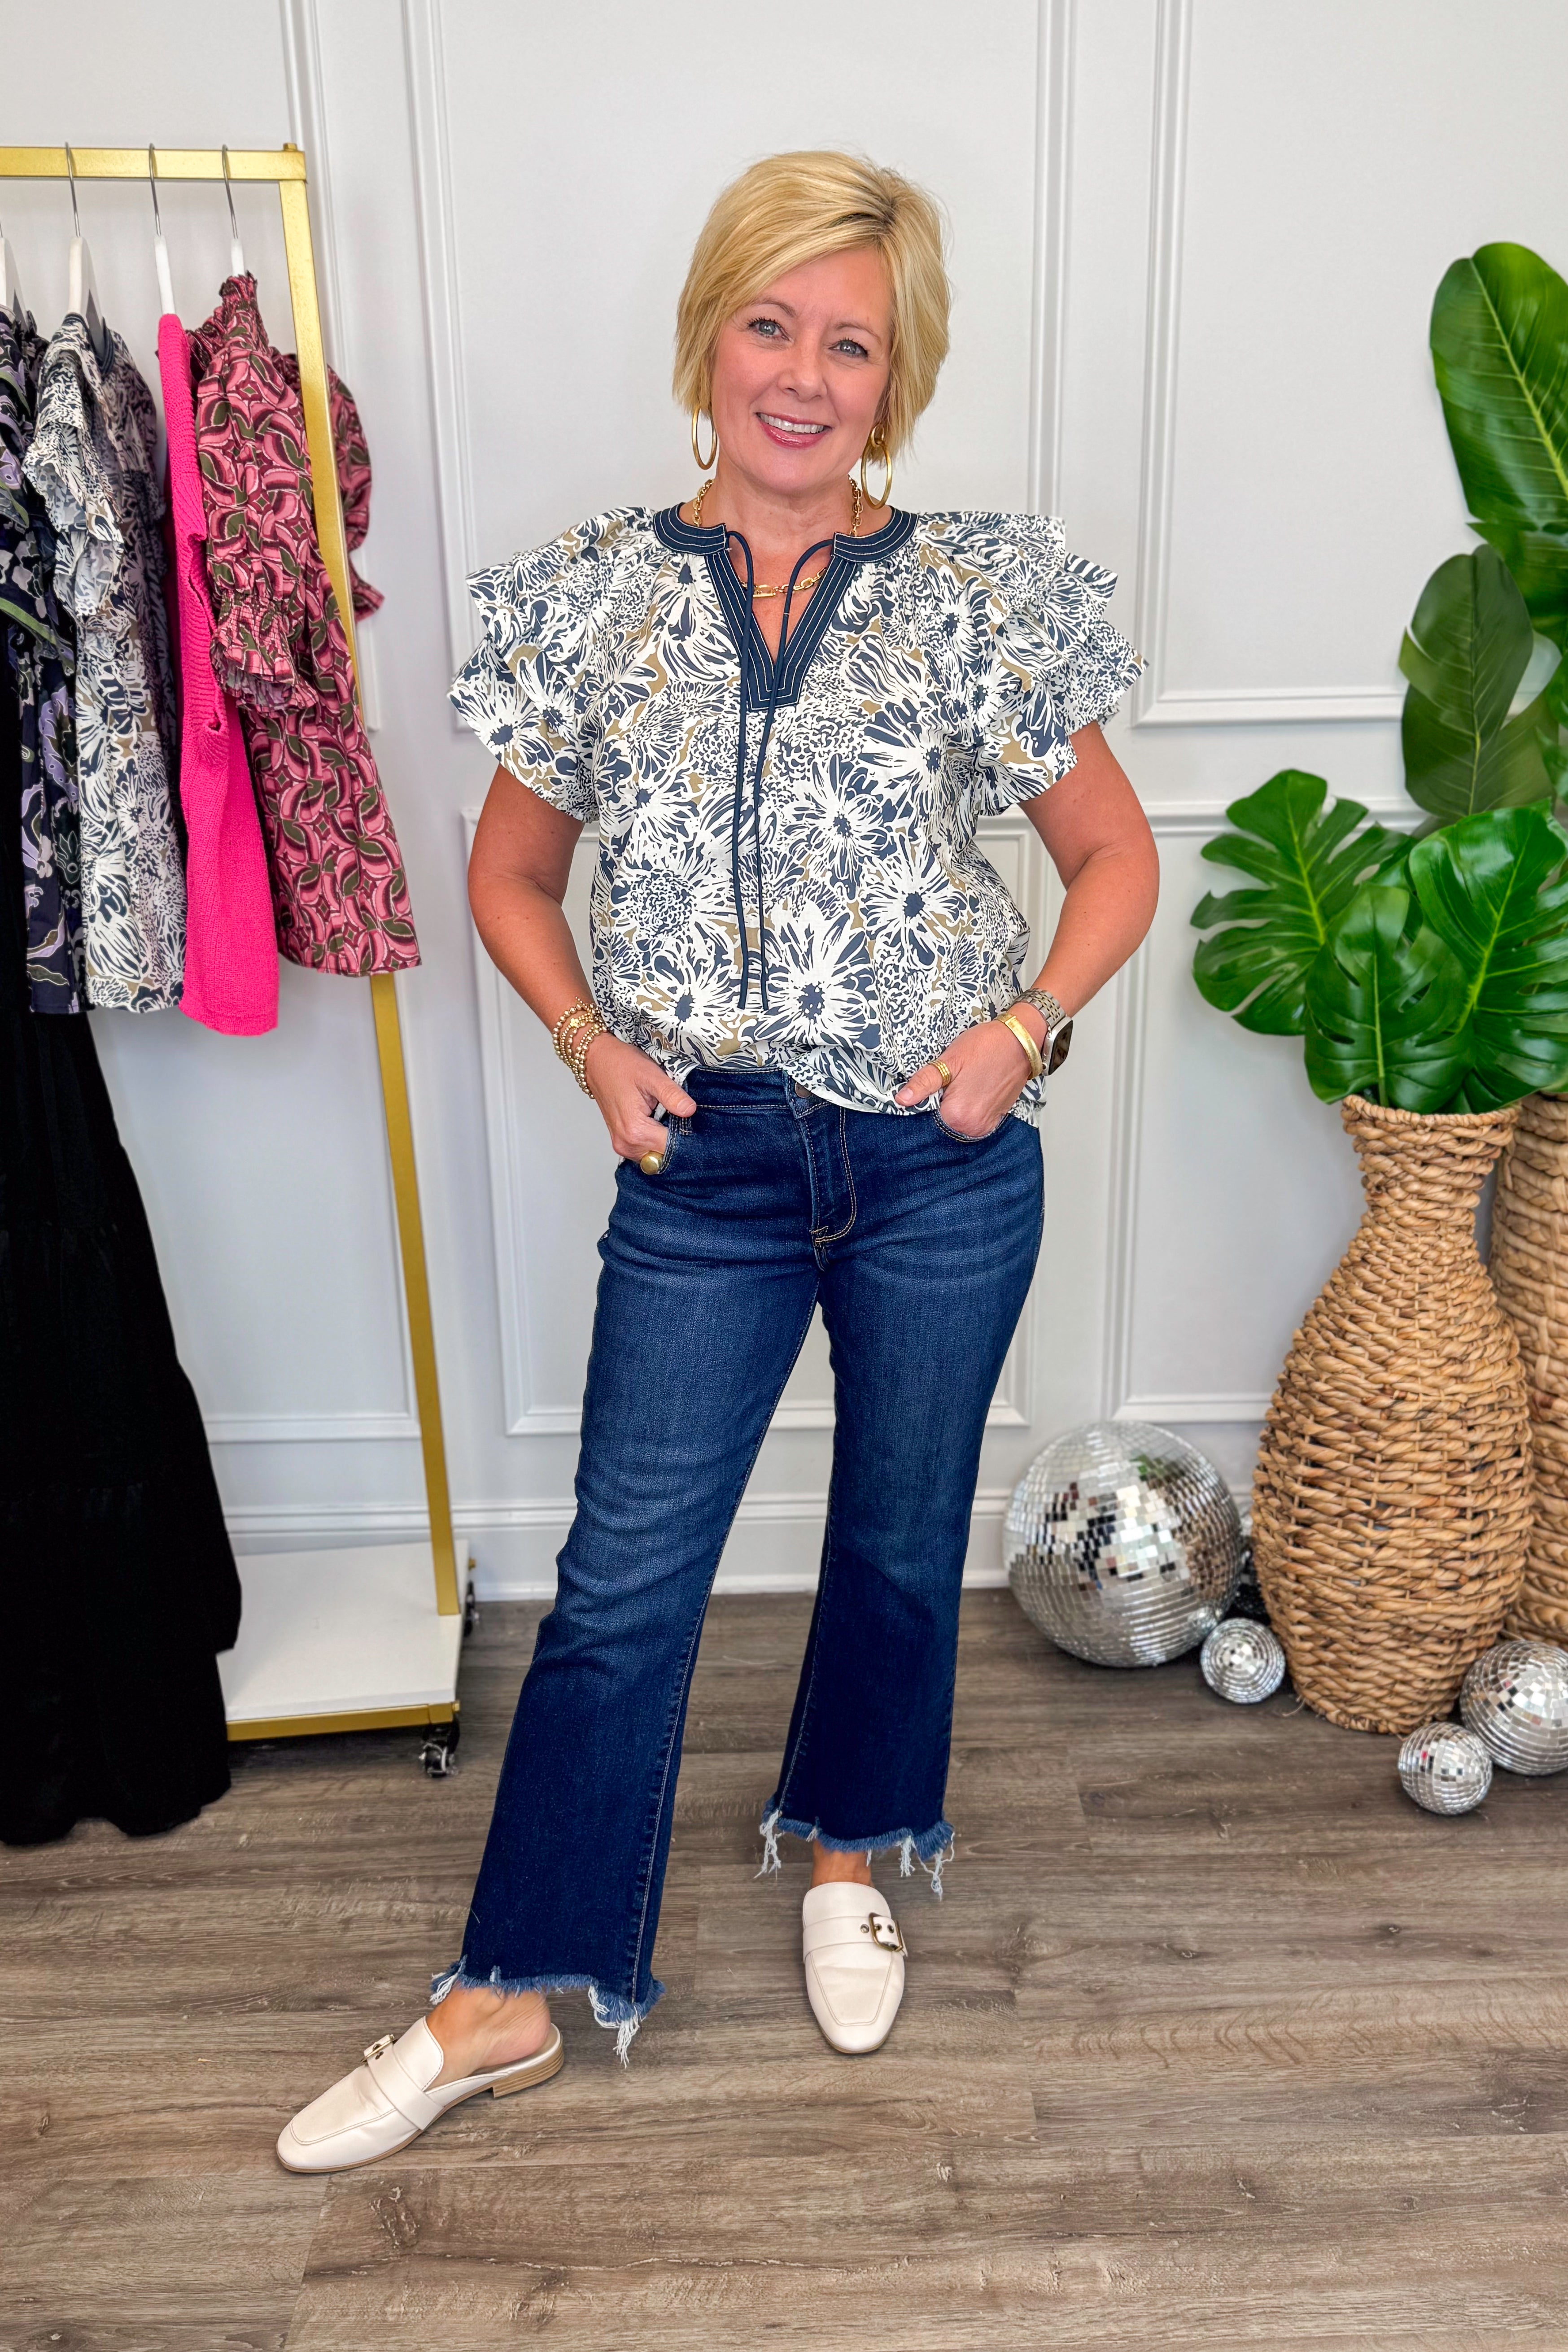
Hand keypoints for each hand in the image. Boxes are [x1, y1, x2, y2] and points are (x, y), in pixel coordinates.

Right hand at [583, 1032, 695, 1159]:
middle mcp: (627, 1144)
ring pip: (657, 1154)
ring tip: (665, 1114)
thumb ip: (672, 1095)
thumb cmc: (622, 1066)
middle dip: (676, 1138)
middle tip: (678, 1114)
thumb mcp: (652, 1076)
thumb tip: (690, 1110)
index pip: (672, 1147)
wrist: (599, 1062)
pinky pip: (647, 1149)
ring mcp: (623, 1145)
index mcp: (635, 1130)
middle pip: (665, 1154)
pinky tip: (657, 1120)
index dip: (686, 1135)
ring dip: (665, 1138)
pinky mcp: (622, 1142)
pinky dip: (656, 1138)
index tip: (692, 1120)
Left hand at [894, 1016, 1037, 1136]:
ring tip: (966, 1081)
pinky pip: (972, 1117)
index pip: (926, 1114)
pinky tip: (973, 1086)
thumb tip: (901, 1099)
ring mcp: (985, 1124)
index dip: (928, 1096)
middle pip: (942, 1118)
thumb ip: (924, 1082)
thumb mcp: (950, 1060)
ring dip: (955, 1103)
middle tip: (953, 1078)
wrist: (1021, 1041)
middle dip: (942, 1100)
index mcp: (957, 1115)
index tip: (937, 1081)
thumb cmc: (987, 1046)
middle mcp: (972, 1126)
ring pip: (957, 1118)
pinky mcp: (994, 1119)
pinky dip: (969, 1105)